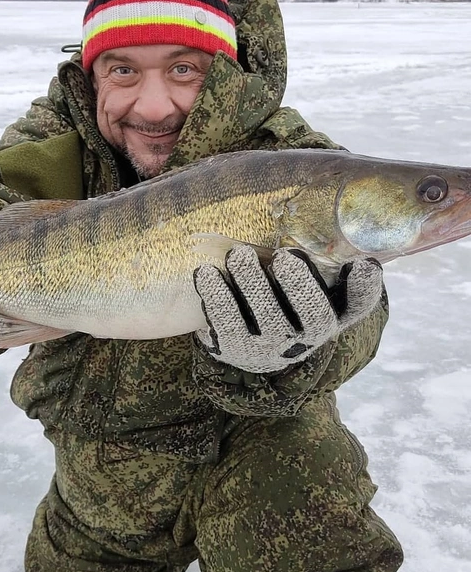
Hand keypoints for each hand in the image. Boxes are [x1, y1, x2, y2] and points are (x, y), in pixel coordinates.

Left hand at [193, 245, 382, 373]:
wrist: (248, 347)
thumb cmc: (281, 304)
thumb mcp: (303, 288)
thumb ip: (315, 265)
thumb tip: (318, 223)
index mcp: (331, 315)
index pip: (358, 306)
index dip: (365, 287)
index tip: (363, 263)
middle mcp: (307, 337)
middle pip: (313, 316)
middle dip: (300, 286)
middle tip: (282, 257)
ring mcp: (271, 347)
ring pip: (267, 319)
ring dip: (252, 284)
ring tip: (238, 255)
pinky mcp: (236, 349)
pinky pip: (227, 323)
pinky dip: (216, 297)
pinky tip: (206, 273)